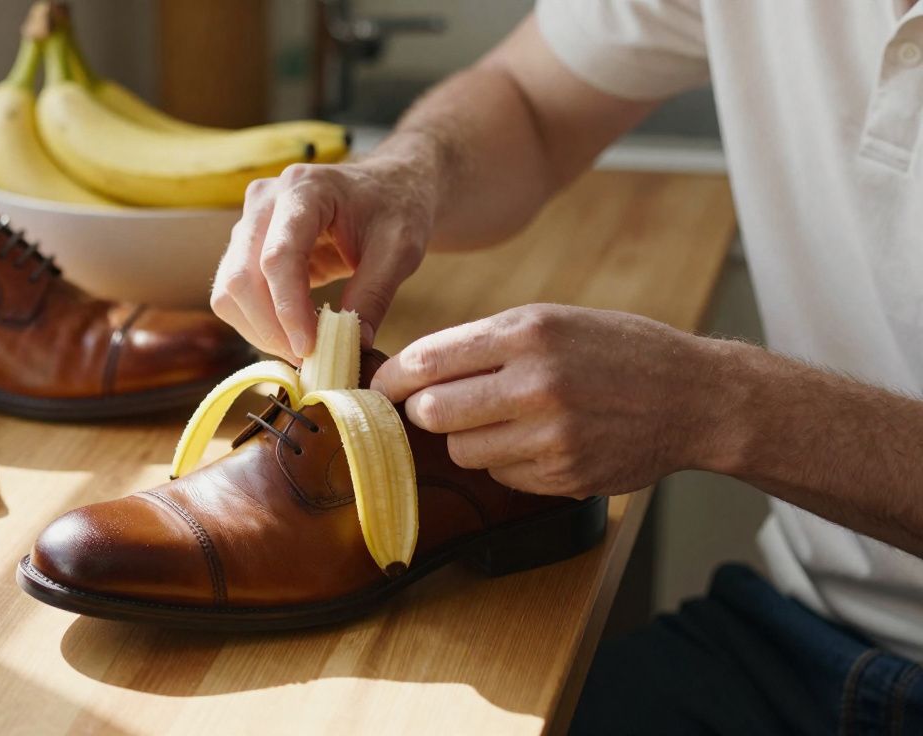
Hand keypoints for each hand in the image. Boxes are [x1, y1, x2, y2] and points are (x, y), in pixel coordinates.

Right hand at [211, 157, 434, 362]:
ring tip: (302, 351)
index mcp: (304, 188)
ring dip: (260, 330)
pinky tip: (291, 336)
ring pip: (230, 291)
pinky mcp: (247, 248)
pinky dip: (258, 324)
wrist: (387, 187)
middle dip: (270, 328)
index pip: (278, 256)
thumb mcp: (400, 249)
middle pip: (242, 276)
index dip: (288, 308)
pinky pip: (235, 296)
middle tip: (308, 359)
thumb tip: (353, 344)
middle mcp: (264, 201)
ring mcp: (249, 223)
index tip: (309, 349)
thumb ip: (375, 293)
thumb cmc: (397, 209)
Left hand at [372, 304, 721, 496]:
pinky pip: (499, 474)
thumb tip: (410, 369)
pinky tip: (536, 441)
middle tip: (436, 405)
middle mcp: (536, 384)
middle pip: (432, 412)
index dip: (392, 378)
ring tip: (500, 418)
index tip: (380, 386)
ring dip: (467, 437)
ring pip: (461, 450)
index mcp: (528, 333)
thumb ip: (483, 342)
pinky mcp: (563, 477)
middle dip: (425, 411)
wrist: (695, 397)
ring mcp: (551, 437)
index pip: (427, 360)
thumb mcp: (551, 320)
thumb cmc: (616, 350)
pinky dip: (504, 460)